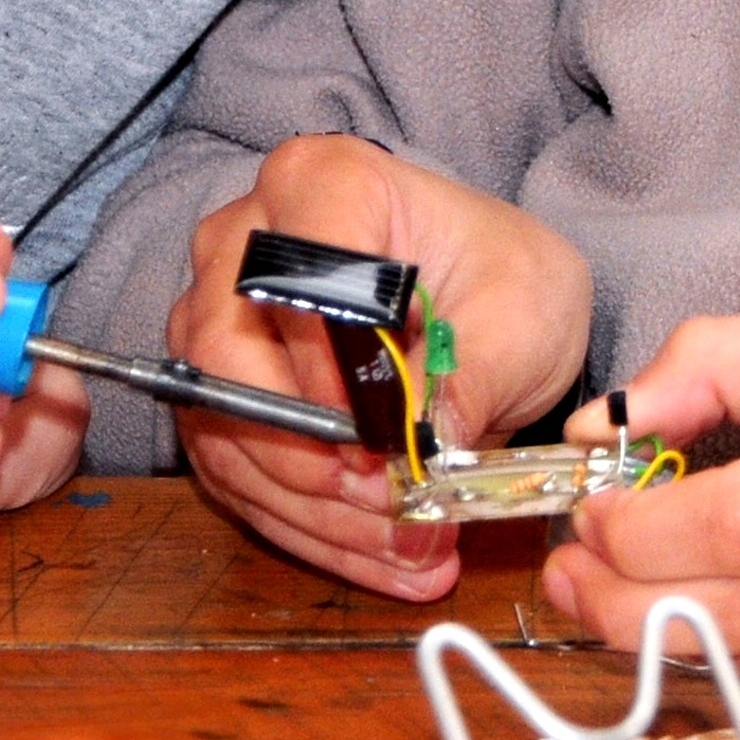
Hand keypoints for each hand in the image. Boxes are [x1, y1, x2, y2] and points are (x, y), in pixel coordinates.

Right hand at [170, 135, 589, 599]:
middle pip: (228, 356)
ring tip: (411, 550)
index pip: (296, 278)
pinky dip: (309, 527)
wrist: (491, 300)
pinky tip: (384, 554)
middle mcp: (246, 240)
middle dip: (309, 453)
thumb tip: (426, 444)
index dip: (330, 371)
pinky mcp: (220, 392)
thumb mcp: (520, 317)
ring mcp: (219, 314)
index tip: (385, 440)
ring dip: (315, 510)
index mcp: (324, 184)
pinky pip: (235, 472)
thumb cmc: (505, 282)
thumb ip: (472, 373)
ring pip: (225, 426)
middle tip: (392, 504)